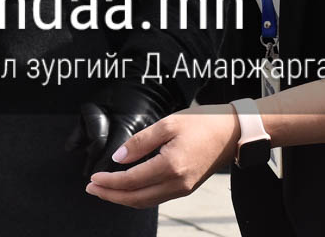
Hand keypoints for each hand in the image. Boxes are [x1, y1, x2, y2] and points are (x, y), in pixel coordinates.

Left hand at [84, 104, 240, 207]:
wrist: (232, 132)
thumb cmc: (202, 123)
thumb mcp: (168, 124)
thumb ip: (140, 141)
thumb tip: (118, 157)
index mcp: (171, 166)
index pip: (131, 181)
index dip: (109, 182)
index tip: (93, 178)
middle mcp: (177, 183)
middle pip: (136, 198)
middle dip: (110, 195)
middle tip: (91, 189)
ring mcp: (183, 189)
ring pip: (146, 201)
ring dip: (122, 198)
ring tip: (104, 190)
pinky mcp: (186, 188)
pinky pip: (156, 197)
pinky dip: (138, 196)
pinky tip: (127, 187)